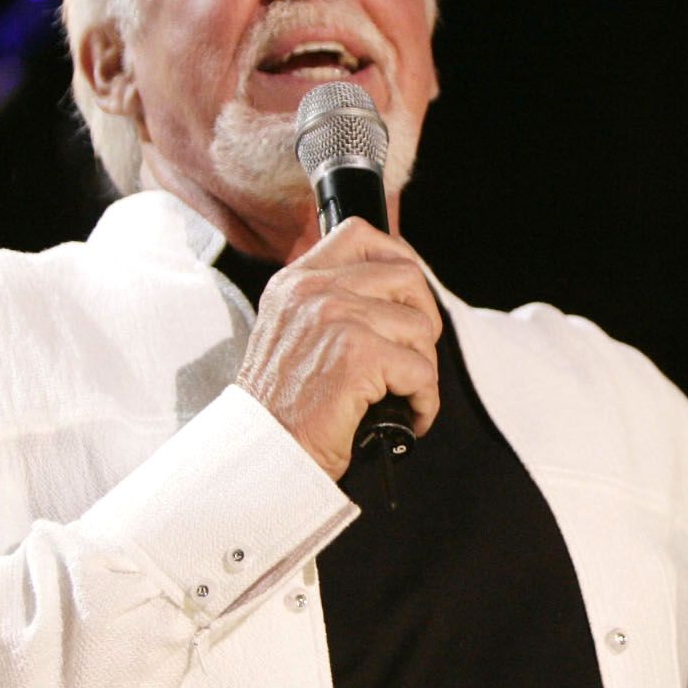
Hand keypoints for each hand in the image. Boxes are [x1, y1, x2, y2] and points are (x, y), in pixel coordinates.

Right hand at [232, 218, 441, 478]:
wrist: (263, 454)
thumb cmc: (284, 407)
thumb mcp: (293, 333)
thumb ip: (330, 303)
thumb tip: (395, 291)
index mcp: (295, 280)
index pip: (361, 234)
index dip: (399, 260)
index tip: (409, 299)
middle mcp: (312, 290)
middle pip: (406, 276)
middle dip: (423, 320)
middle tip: (411, 358)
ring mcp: (334, 318)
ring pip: (420, 327)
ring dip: (423, 368)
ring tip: (402, 394)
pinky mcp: (356, 356)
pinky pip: (421, 371)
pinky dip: (424, 401)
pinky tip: (406, 418)